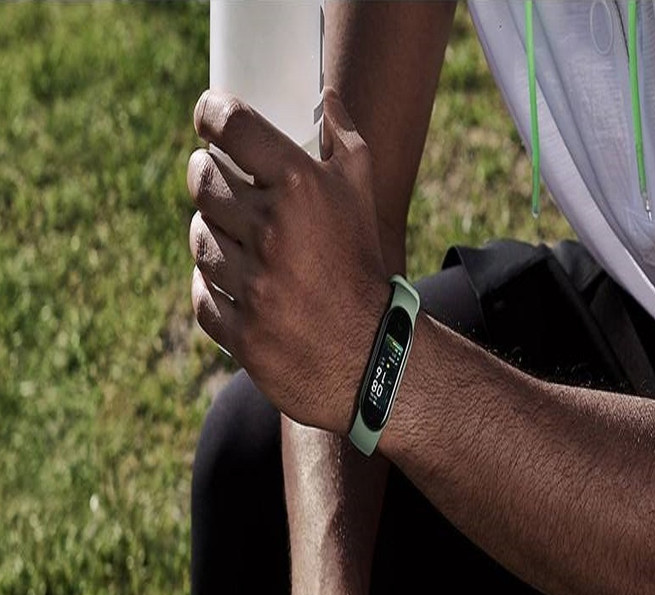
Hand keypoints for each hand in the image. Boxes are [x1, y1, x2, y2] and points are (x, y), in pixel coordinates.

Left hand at [187, 88, 390, 432]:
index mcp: (299, 188)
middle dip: (209, 176)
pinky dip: (215, 287)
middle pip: (202, 179)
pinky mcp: (238, 330)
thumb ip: (345, 140)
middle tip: (224, 185)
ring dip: (214, 237)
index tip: (209, 118)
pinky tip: (240, 286)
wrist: (371, 354)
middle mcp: (269, 231)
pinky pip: (202, 292)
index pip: (229, 125)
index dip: (211, 112)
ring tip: (242, 246)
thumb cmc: (362, 267)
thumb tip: (327, 96)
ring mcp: (250, 284)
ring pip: (199, 238)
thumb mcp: (363, 197)